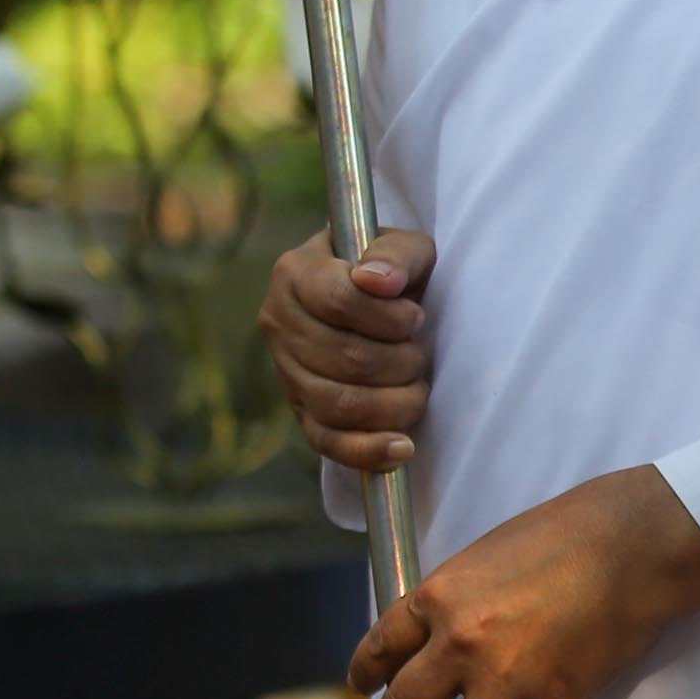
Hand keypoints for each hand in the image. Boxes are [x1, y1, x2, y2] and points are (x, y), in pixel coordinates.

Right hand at [260, 227, 433, 468]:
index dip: (390, 317)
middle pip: (347, 358)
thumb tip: (378, 281)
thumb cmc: (393, 272)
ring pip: (340, 403)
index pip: (341, 301)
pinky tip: (402, 447)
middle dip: (401, 361)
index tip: (415, 317)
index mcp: (296, 273)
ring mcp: (286, 372)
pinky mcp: (301, 412)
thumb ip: (395, 255)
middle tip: (420, 352)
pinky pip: (327, 442)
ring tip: (417, 385)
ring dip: (396, 401)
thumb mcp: (405, 248)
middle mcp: (279, 323)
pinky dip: (368, 450)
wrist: (377, 300)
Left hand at [344, 464, 699, 698]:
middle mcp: (461, 644)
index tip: (359, 693)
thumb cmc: (567, 531)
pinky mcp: (559, 698)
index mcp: (439, 597)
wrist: (635, 541)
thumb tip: (449, 626)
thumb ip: (462, 594)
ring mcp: (510, 677)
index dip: (365, 674)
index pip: (383, 645)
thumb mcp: (490, 551)